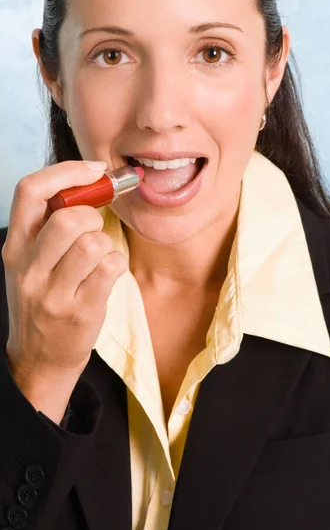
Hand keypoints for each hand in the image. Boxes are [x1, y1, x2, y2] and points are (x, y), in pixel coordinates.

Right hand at [2, 161, 128, 419]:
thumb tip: (90, 185)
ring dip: (105, 244)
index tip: (95, 170)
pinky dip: (116, 265)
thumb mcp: (30, 264)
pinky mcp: (80, 312)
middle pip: (68, 217)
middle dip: (92, 216)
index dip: (67, 172)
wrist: (39, 360)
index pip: (30, 192)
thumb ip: (49, 228)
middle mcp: (28, 268)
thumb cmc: (42, 303)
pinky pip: (110, 268)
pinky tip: (106, 276)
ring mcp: (53, 293)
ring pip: (92, 243)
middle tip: (94, 229)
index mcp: (14, 248)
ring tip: (97, 259)